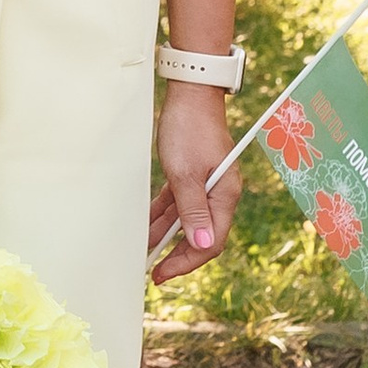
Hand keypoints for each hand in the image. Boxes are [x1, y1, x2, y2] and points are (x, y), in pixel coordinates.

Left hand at [146, 81, 244, 282]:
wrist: (189, 94)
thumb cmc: (188, 130)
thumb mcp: (185, 173)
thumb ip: (192, 210)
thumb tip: (201, 245)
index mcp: (224, 195)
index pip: (210, 241)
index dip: (187, 261)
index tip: (163, 273)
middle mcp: (218, 193)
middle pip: (199, 235)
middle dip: (176, 255)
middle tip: (153, 272)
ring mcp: (205, 184)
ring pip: (185, 220)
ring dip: (165, 236)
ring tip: (143, 252)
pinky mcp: (191, 174)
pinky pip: (176, 203)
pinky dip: (162, 215)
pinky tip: (146, 225)